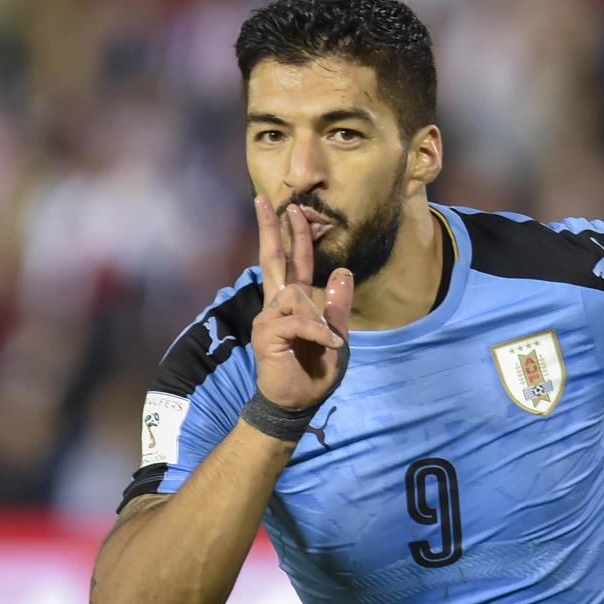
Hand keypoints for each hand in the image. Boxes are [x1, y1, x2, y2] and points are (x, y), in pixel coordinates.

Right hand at [251, 195, 352, 408]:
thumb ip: (338, 306)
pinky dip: (317, 331)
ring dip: (317, 317)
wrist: (297, 403)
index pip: (293, 261)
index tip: (290, 209)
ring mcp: (268, 317)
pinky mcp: (265, 333)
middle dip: (270, 228)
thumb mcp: (337, 336)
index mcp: (294, 302)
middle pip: (272, 258)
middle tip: (263, 199)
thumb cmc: (315, 371)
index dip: (293, 235)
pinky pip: (298, 320)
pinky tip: (327, 344)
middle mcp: (277, 304)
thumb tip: (341, 271)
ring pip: (295, 293)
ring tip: (327, 340)